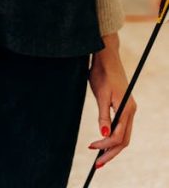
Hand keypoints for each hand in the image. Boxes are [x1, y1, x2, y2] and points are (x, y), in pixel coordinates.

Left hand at [87, 32, 136, 169]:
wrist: (107, 57)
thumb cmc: (102, 73)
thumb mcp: (101, 94)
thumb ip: (103, 115)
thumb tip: (104, 135)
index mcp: (126, 109)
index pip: (118, 136)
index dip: (105, 145)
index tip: (91, 147)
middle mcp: (131, 111)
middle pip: (124, 140)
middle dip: (111, 153)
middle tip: (97, 165)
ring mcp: (129, 109)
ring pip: (124, 135)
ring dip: (113, 148)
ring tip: (100, 157)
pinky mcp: (125, 106)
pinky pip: (123, 128)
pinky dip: (114, 138)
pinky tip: (105, 141)